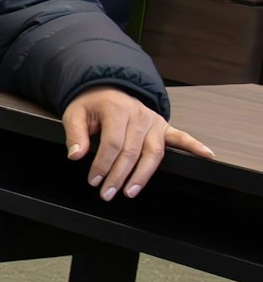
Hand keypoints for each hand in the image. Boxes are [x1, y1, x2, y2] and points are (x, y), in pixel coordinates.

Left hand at [60, 85, 213, 200]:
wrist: (108, 88)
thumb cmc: (92, 104)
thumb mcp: (74, 113)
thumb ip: (75, 134)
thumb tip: (76, 155)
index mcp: (117, 110)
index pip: (112, 143)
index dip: (102, 164)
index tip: (94, 180)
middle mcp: (139, 116)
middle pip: (132, 152)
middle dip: (119, 176)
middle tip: (107, 193)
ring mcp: (154, 122)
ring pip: (153, 152)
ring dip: (143, 175)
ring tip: (131, 191)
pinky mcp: (164, 126)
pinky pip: (181, 137)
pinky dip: (195, 146)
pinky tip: (206, 155)